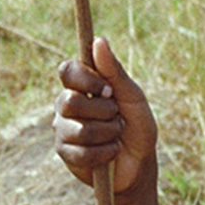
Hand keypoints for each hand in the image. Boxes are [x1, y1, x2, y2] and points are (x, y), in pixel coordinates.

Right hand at [53, 37, 156, 193]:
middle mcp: (67, 105)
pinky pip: (81, 152)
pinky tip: (111, 152)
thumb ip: (114, 71)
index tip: (108, 89)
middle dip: (103, 112)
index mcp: (81, 86)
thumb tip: (99, 40)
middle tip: (117, 117)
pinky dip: (105, 153)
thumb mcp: (132, 96)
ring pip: (80, 129)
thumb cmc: (137, 126)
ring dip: (108, 134)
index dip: (85, 79)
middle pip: (70, 101)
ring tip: (116, 136)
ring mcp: (63, 129)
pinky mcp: (65, 153)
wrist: (141, 163)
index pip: (67, 71)